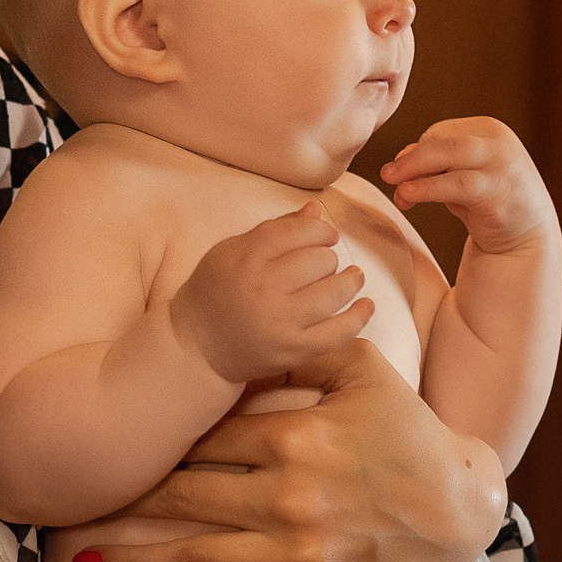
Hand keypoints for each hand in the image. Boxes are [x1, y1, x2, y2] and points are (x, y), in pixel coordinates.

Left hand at [74, 339, 507, 561]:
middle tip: (68, 504)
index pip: (204, 435)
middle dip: (122, 502)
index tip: (114, 444)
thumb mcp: (362, 368)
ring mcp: (298, 554)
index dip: (155, 440)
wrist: (460, 504)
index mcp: (294, 436)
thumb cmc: (405, 428)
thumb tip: (252, 318)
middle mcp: (288, 497)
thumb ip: (302, 342)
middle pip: (183, 498)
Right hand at [170, 202, 373, 382]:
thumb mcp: (233, 251)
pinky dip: (359, 317)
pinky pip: (338, 332)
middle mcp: (263, 289)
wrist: (195, 346)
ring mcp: (279, 322)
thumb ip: (275, 229)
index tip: (326, 236)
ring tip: (352, 278)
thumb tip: (317, 210)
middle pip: (321, 260)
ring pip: (334, 292)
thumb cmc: (215, 292)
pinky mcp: (292, 351)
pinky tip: (366, 305)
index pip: (300, 231)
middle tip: (324, 265)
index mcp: (246, 257)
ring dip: (350, 281)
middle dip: (328, 258)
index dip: (321, 230)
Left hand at [379, 118, 556, 254]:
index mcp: (487, 130)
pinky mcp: (501, 190)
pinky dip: (429, 188)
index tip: (403, 176)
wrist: (525, 237)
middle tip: (388, 175)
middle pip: (443, 140)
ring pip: (450, 156)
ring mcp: (503, 164)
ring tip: (398, 189)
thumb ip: (432, 164)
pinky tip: (410, 195)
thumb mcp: (458, 177)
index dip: (417, 153)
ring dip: (416, 170)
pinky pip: (458, 184)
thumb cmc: (486, 202)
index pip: (441, 133)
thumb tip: (399, 161)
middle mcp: (497, 141)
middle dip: (411, 159)